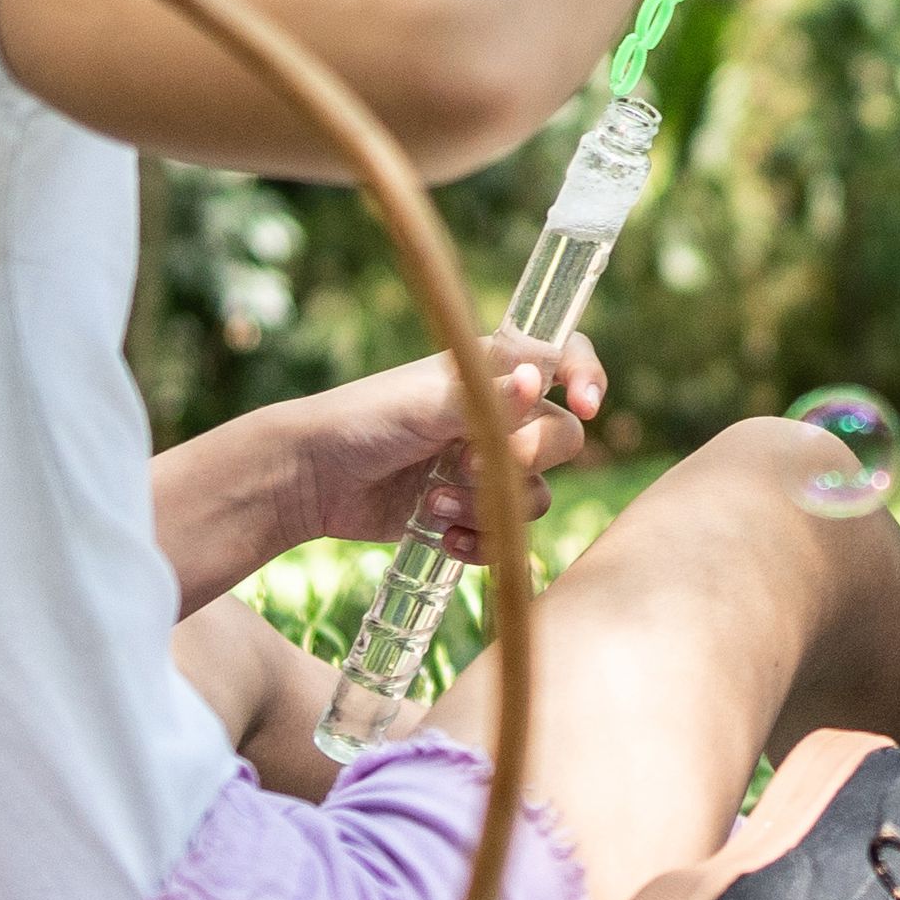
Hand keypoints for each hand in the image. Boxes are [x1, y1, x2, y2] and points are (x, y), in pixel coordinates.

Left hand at [295, 330, 605, 553]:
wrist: (312, 479)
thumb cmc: (363, 421)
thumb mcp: (425, 403)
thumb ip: (487, 399)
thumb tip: (540, 380)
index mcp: (494, 371)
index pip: (564, 358)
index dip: (588, 376)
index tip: (587, 405)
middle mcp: (500, 416)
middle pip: (561, 437)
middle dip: (525, 456)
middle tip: (473, 465)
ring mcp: (487, 467)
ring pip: (535, 494)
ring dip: (489, 505)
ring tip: (432, 503)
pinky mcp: (471, 511)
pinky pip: (508, 534)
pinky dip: (481, 541)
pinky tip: (442, 539)